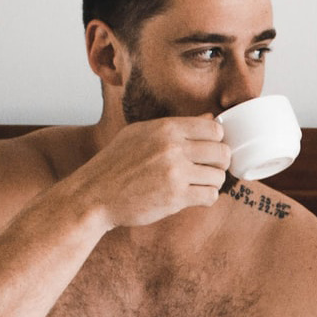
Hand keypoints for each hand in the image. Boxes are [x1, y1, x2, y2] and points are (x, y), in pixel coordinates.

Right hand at [69, 117, 230, 229]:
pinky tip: (194, 196)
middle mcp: (173, 148)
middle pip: (221, 152)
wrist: (95, 194)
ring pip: (218, 176)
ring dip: (212, 182)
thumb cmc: (115, 164)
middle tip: (209, 169)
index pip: (214, 128)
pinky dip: (206, 197)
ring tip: (198, 184)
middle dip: (219, 162)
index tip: (209, 150)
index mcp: (166, 128)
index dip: (216, 140)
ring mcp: (175, 173)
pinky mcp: (176, 197)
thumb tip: (210, 118)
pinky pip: (210, 196)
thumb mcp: (140, 133)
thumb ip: (176, 127)